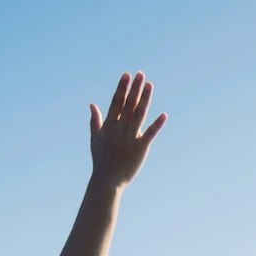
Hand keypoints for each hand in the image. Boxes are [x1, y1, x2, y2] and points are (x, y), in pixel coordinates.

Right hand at [88, 72, 166, 188]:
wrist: (108, 180)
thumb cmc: (101, 160)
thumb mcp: (95, 139)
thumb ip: (95, 120)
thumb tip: (92, 104)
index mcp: (109, 125)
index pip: (116, 102)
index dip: (122, 88)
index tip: (127, 75)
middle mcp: (119, 129)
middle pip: (128, 104)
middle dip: (134, 88)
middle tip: (141, 74)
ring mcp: (130, 138)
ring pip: (139, 115)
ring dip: (145, 99)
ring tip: (150, 85)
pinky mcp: (140, 148)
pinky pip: (150, 134)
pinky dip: (157, 124)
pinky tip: (164, 114)